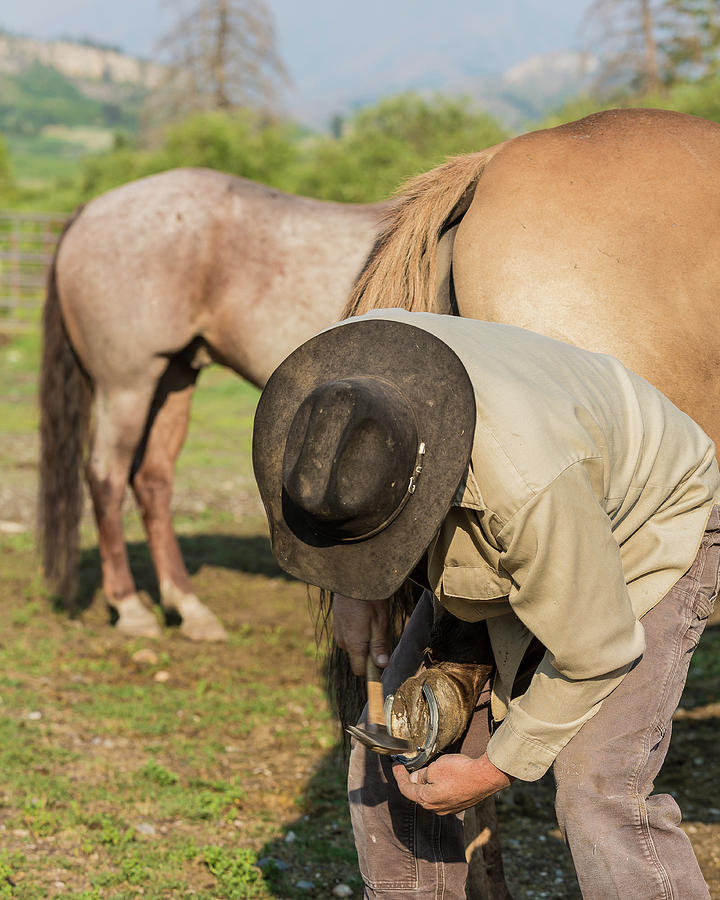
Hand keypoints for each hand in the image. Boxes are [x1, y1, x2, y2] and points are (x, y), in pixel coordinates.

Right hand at [332, 593, 390, 675]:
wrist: (352, 578)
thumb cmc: (369, 599)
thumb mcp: (380, 622)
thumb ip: (380, 645)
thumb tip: (382, 665)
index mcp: (353, 644)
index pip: (360, 671)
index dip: (372, 671)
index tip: (383, 662)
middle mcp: (342, 641)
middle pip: (358, 658)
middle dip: (370, 654)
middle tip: (382, 635)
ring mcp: (338, 632)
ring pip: (353, 646)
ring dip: (364, 642)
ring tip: (374, 623)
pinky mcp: (338, 623)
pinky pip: (348, 636)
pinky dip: (358, 633)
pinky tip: (365, 618)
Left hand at [392, 753, 512, 815]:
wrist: (485, 777)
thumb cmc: (460, 771)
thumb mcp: (435, 767)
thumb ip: (422, 775)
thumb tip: (415, 779)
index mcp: (427, 799)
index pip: (406, 789)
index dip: (398, 776)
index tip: (395, 766)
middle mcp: (436, 808)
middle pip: (418, 794)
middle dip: (412, 782)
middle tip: (408, 768)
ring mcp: (448, 809)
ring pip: (431, 796)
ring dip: (426, 785)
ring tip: (426, 771)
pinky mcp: (459, 805)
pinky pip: (443, 797)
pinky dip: (438, 787)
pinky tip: (442, 778)